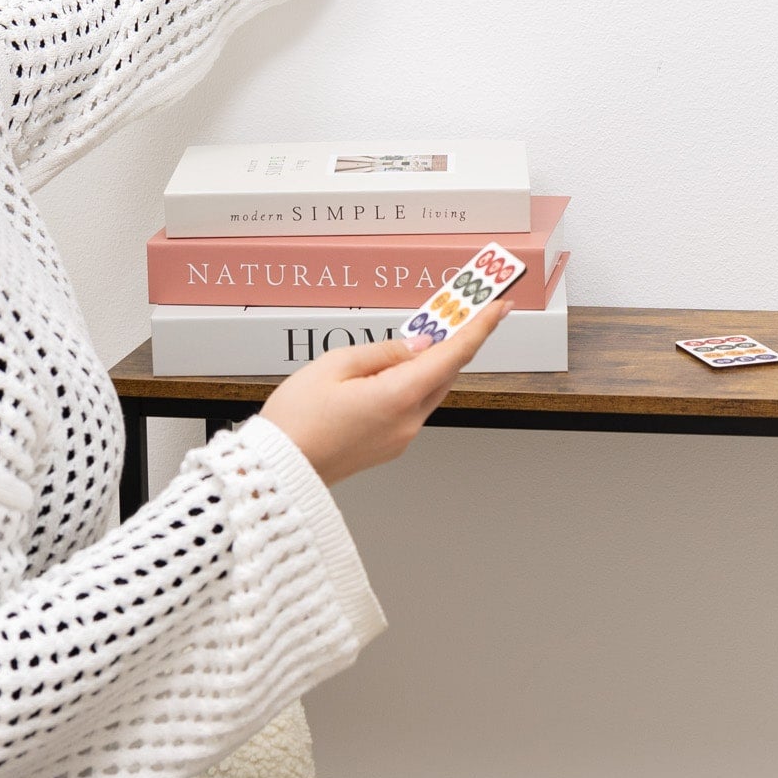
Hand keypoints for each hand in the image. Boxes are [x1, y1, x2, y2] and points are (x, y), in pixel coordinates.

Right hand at [259, 297, 509, 485]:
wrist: (277, 471)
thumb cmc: (296, 420)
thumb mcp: (335, 365)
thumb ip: (384, 352)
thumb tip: (419, 346)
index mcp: (398, 397)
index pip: (453, 355)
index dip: (480, 327)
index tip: (499, 305)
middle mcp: (408, 421)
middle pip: (445, 372)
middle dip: (455, 339)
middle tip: (462, 308)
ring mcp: (401, 437)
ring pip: (429, 389)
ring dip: (432, 361)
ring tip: (424, 332)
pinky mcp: (389, 445)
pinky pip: (411, 404)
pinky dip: (413, 381)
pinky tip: (398, 365)